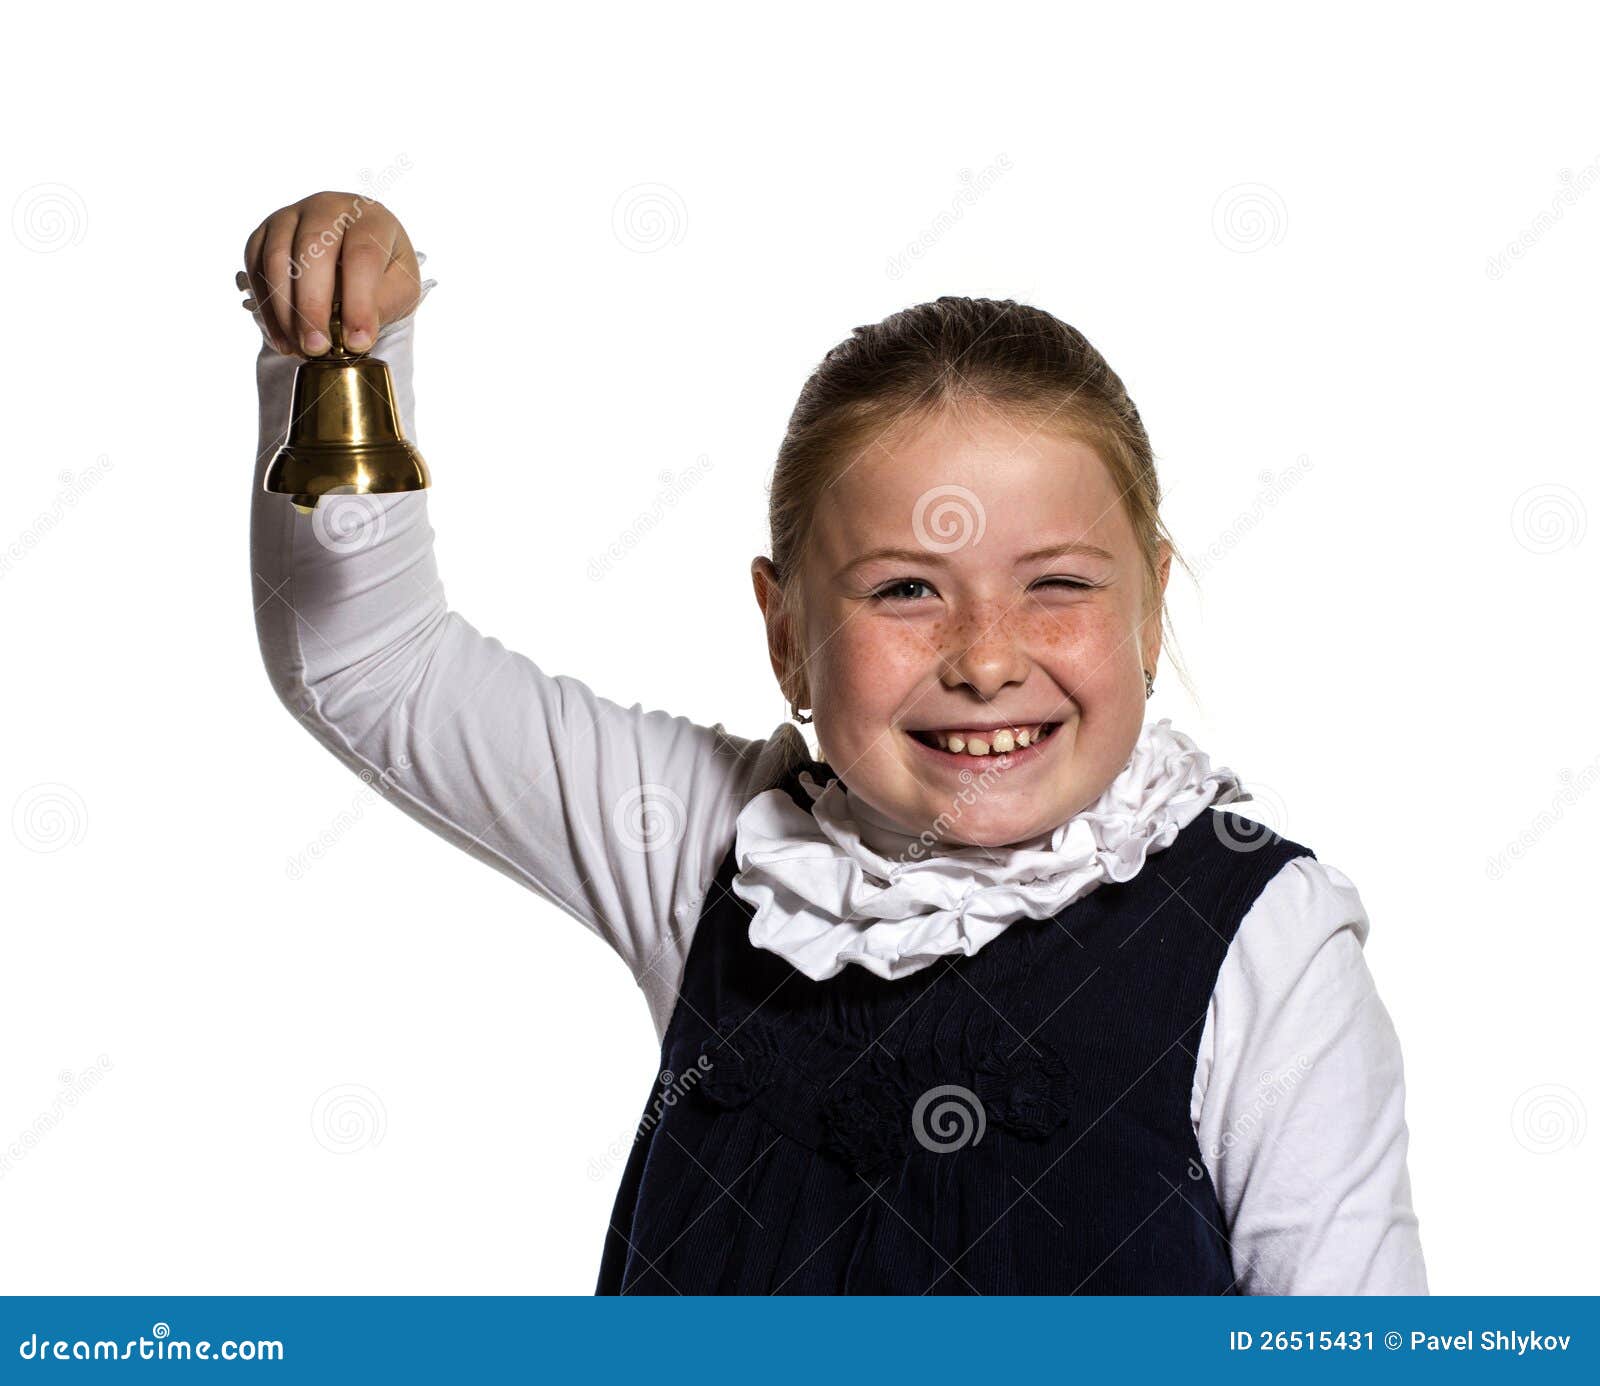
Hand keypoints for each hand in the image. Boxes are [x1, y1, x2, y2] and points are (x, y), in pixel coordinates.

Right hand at [240, 191, 421, 356]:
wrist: (356, 254)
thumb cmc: (384, 270)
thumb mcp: (402, 288)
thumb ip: (385, 304)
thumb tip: (355, 336)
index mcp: (369, 216)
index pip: (362, 254)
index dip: (359, 301)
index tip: (358, 342)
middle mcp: (327, 207)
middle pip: (312, 248)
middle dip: (313, 305)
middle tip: (318, 347)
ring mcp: (290, 215)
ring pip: (277, 258)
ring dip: (286, 309)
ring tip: (301, 348)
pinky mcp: (264, 233)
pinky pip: (256, 267)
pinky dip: (267, 308)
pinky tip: (283, 339)